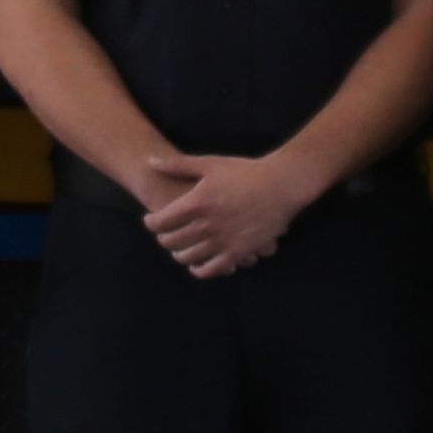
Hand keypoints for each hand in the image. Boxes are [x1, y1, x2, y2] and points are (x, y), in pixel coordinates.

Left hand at [143, 149, 319, 279]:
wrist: (282, 184)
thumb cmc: (246, 171)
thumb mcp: (211, 164)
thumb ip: (178, 165)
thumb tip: (150, 162)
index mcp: (196, 203)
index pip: (160, 222)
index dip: (151, 223)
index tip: (151, 220)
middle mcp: (206, 225)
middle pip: (171, 241)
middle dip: (163, 239)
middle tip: (164, 235)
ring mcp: (222, 241)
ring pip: (188, 257)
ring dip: (178, 255)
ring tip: (179, 249)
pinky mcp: (238, 252)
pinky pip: (211, 269)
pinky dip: (199, 270)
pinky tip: (197, 265)